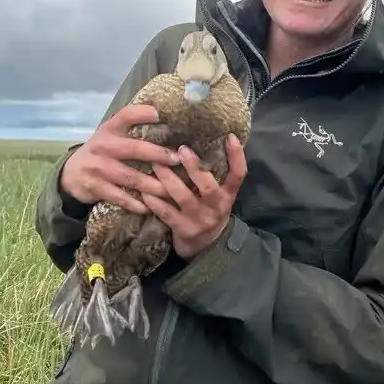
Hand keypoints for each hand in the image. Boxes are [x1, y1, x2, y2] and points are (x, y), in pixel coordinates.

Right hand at [60, 104, 180, 212]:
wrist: (71, 173)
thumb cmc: (103, 152)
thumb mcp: (111, 136)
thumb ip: (132, 130)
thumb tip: (168, 126)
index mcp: (110, 130)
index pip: (125, 116)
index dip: (140, 113)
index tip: (158, 113)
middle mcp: (103, 146)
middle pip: (133, 149)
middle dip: (157, 154)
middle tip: (177, 160)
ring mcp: (97, 167)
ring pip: (130, 177)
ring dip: (152, 185)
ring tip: (170, 190)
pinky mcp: (94, 186)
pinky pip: (119, 196)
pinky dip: (135, 203)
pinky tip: (149, 207)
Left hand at [144, 134, 247, 259]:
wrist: (205, 248)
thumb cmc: (210, 212)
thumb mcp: (219, 196)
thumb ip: (215, 176)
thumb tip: (204, 142)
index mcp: (228, 195)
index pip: (239, 174)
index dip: (236, 156)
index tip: (230, 136)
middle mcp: (217, 207)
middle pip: (209, 186)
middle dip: (195, 167)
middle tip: (181, 149)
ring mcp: (200, 219)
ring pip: (184, 198)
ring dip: (168, 180)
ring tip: (155, 164)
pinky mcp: (183, 230)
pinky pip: (166, 213)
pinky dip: (154, 201)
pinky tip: (143, 190)